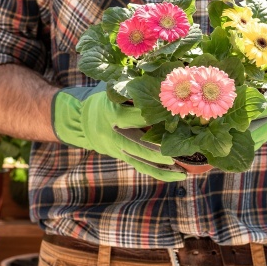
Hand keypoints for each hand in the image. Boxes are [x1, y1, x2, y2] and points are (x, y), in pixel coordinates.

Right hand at [52, 82, 184, 181]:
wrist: (83, 122)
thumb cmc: (105, 102)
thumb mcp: (113, 93)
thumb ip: (132, 93)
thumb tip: (163, 89)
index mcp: (111, 114)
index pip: (135, 117)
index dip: (154, 117)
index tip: (174, 116)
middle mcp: (114, 134)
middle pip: (138, 144)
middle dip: (158, 150)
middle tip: (178, 154)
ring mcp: (118, 149)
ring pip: (142, 161)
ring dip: (164, 168)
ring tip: (183, 171)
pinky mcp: (123, 158)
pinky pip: (143, 168)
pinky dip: (161, 174)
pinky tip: (177, 176)